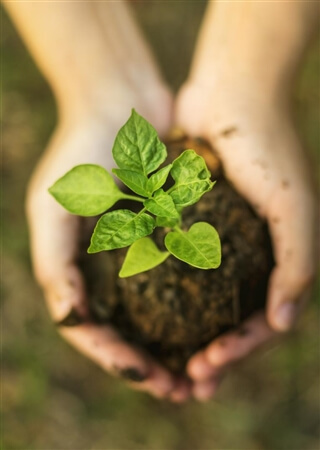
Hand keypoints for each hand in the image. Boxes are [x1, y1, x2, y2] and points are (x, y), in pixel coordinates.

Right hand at [26, 94, 191, 400]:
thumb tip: (71, 319)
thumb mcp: (54, 208)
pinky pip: (185, 278)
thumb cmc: (81, 152)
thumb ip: (55, 265)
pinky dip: (197, 306)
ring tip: (205, 371)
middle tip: (183, 390)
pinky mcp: (169, 235)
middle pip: (129, 331)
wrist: (120, 103)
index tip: (148, 376)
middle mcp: (108, 267)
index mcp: (77, 269)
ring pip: (160, 314)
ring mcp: (140, 253)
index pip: (92, 329)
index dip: (116, 359)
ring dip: (179, 346)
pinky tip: (218, 325)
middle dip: (152, 365)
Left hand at [175, 78, 316, 400]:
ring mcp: (220, 242)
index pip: (261, 324)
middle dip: (212, 356)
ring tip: (166, 364)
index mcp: (277, 261)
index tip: (206, 371)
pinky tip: (147, 316)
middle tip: (186, 385)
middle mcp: (249, 257)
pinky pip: (178, 268)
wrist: (234, 94)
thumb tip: (281, 323)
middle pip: (230, 322)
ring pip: (202, 303)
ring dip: (187, 337)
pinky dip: (167, 295)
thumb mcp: (295, 210)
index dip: (238, 353)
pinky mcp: (190, 223)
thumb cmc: (270, 149)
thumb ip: (298, 266)